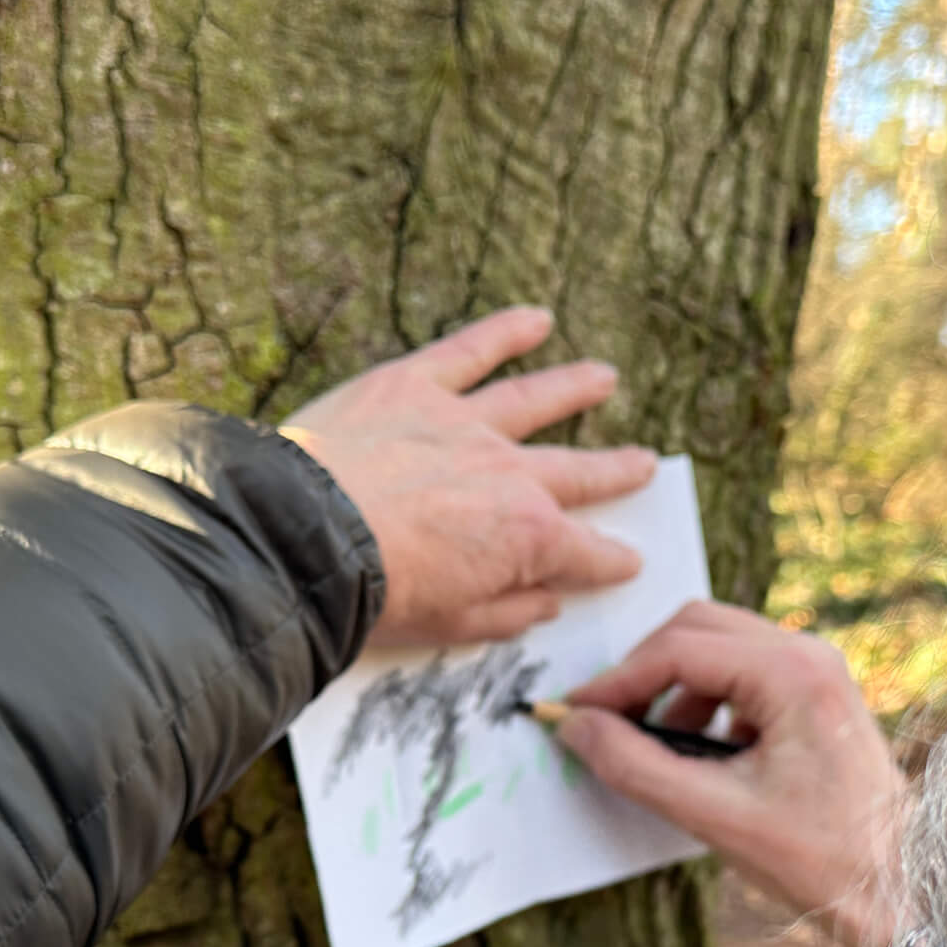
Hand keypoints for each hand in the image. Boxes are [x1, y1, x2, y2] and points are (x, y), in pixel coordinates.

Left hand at [281, 307, 658, 646]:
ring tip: (604, 376)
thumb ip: (506, 613)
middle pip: (578, 472)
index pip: (588, 552)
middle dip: (616, 472)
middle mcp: (511, 473)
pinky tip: (536, 319)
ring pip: (534, 400)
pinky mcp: (412, 386)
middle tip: (645, 464)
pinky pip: (468, 352)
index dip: (611, 560)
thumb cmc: (370, 596)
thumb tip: (545, 602)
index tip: (628, 562)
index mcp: (528, 538)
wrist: (301, 542)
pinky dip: (504, 331)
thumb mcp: (448, 627)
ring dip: (575, 388)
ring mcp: (464, 424)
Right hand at [557, 602, 910, 946]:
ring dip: (675, 688)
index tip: (574, 713)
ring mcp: (817, 669)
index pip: (678, 649)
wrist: (896, 887)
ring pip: (718, 646)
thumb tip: (576, 728)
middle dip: (644, 672)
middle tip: (605, 723)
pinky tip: (700, 755)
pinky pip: (743, 671)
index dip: (618, 681)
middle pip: (696, 628)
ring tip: (655, 749)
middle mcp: (809, 654)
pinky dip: (706, 700)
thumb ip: (636, 767)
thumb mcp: (714, 815)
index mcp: (792, 673)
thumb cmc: (821, 858)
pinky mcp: (816, 691)